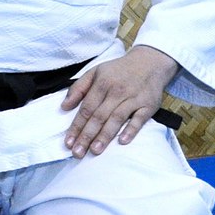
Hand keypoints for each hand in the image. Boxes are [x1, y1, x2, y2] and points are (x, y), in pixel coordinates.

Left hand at [61, 46, 178, 157]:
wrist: (149, 62)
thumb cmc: (118, 70)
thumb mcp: (95, 72)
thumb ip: (78, 88)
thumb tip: (64, 106)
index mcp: (102, 83)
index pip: (86, 108)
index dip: (76, 126)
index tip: (68, 142)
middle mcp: (116, 91)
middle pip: (99, 116)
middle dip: (87, 136)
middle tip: (77, 153)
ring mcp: (133, 98)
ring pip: (116, 119)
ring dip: (105, 136)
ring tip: (94, 151)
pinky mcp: (148, 105)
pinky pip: (139, 119)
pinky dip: (131, 130)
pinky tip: (123, 141)